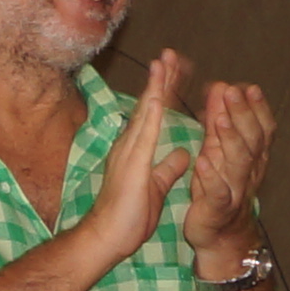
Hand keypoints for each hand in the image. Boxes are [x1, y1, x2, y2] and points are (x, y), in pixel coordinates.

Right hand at [79, 47, 195, 260]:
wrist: (106, 238)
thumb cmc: (128, 218)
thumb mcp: (156, 187)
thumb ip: (169, 168)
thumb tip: (183, 153)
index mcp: (137, 150)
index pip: (154, 114)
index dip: (165, 91)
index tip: (177, 70)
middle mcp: (130, 144)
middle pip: (148, 104)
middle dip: (161, 78)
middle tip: (171, 52)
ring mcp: (129, 152)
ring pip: (146, 111)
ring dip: (156, 86)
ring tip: (166, 61)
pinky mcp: (133, 163)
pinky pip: (144, 133)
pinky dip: (151, 112)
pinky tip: (157, 95)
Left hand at [182, 73, 273, 258]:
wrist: (219, 234)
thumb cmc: (218, 186)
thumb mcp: (218, 151)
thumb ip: (218, 122)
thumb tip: (220, 87)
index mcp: (251, 157)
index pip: (261, 128)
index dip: (256, 108)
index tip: (248, 87)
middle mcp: (248, 171)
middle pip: (252, 139)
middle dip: (242, 114)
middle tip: (231, 91)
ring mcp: (236, 190)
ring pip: (239, 163)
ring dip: (230, 139)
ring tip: (219, 119)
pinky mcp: (218, 208)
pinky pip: (218, 192)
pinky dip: (211, 177)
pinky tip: (202, 162)